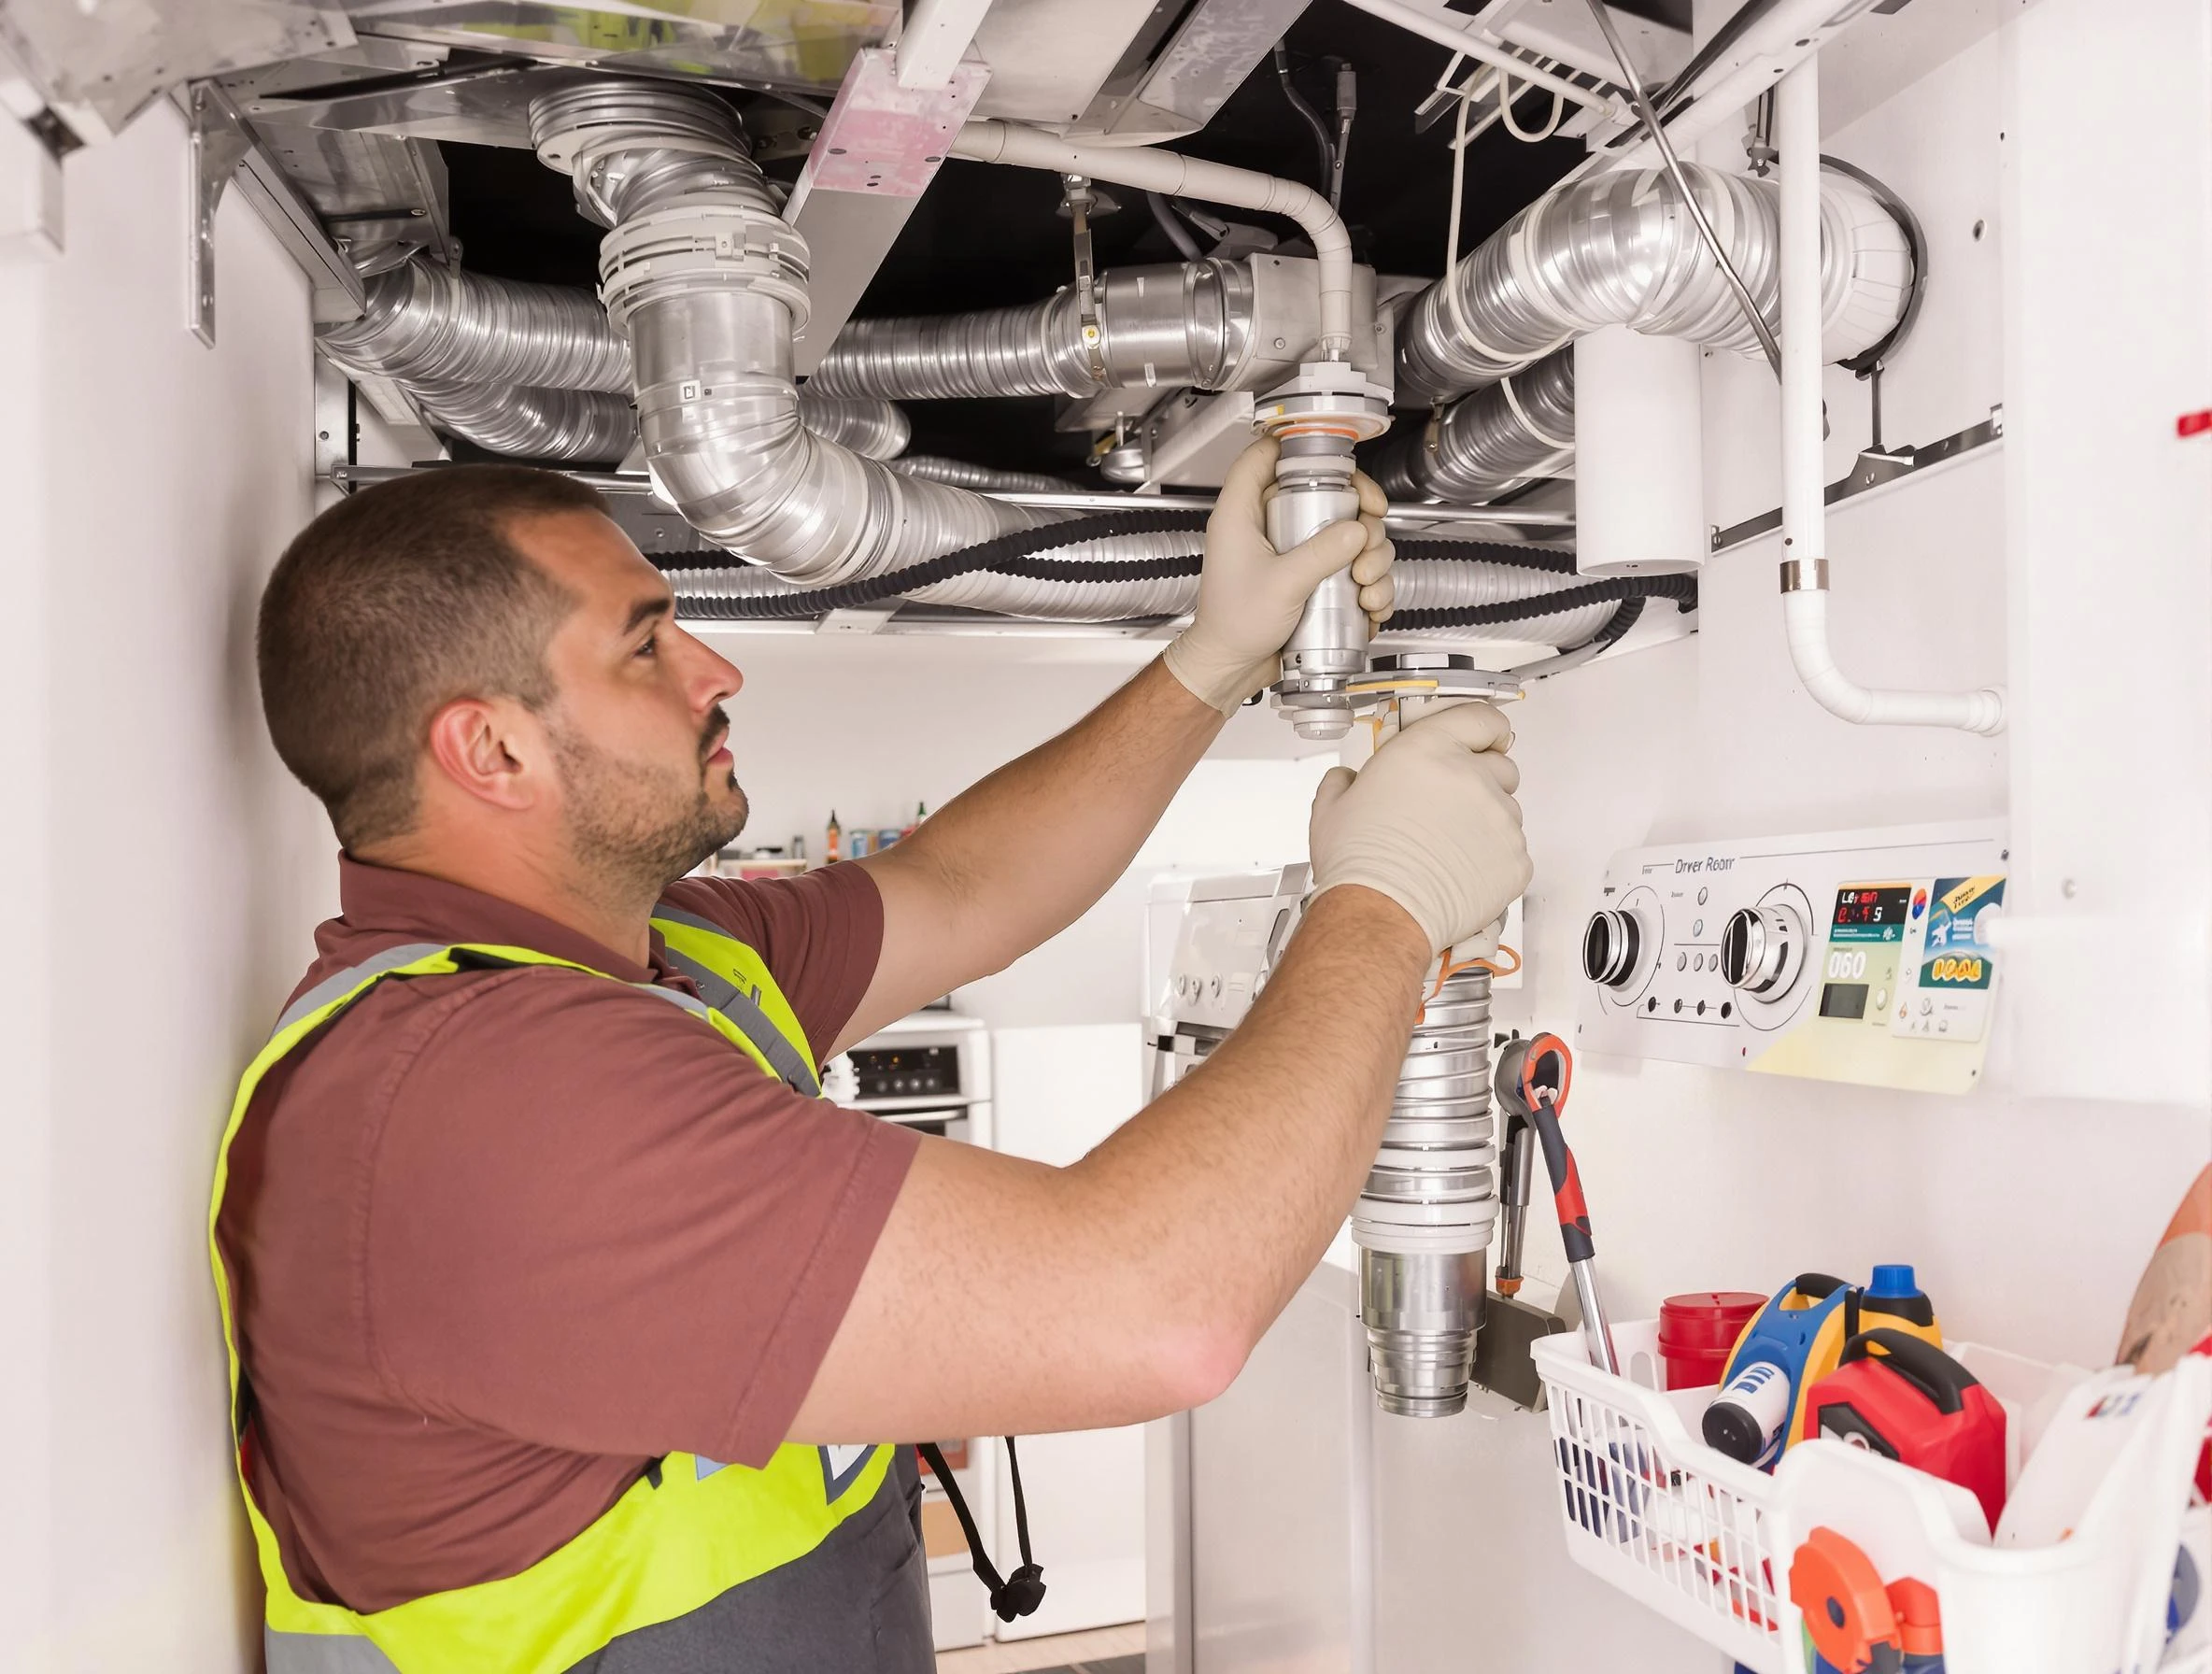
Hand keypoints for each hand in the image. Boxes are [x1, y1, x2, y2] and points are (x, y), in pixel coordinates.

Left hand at [1162, 436, 1396, 714]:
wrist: (1231, 668)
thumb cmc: (1234, 626)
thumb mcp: (1281, 584)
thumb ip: (1321, 553)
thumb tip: (1357, 531)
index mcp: (1246, 513)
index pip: (1268, 455)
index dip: (1304, 449)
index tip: (1339, 466)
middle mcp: (1271, 527)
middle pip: (1329, 496)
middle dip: (1361, 523)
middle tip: (1367, 547)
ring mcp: (1295, 553)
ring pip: (1349, 537)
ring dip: (1372, 560)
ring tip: (1365, 588)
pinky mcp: (1312, 580)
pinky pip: (1351, 571)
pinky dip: (1369, 587)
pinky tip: (1369, 607)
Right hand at [1307, 702, 1531, 955]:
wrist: (1381, 914)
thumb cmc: (1359, 864)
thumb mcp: (1332, 807)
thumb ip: (1345, 781)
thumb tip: (1348, 781)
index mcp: (1429, 750)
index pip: (1481, 718)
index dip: (1486, 729)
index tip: (1486, 737)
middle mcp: (1472, 777)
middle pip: (1501, 767)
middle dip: (1482, 781)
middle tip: (1452, 807)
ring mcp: (1499, 819)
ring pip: (1506, 813)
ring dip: (1485, 824)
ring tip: (1449, 850)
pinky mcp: (1514, 859)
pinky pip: (1512, 852)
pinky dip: (1493, 861)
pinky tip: (1461, 873)